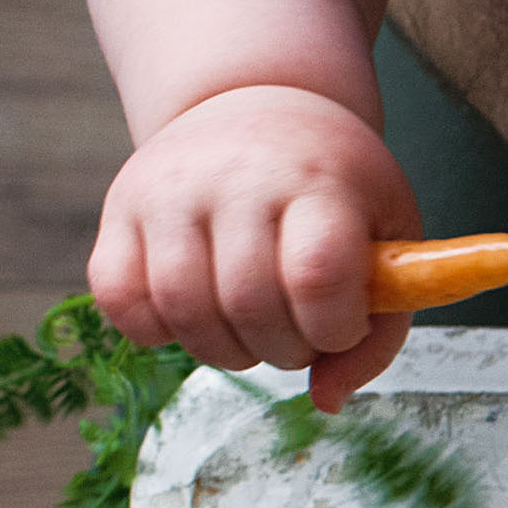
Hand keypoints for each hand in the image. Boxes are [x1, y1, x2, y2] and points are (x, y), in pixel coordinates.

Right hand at [88, 82, 418, 406]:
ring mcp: (167, 188)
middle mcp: (234, 177)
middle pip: (247, 304)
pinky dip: (157, 330)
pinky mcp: (119, 207)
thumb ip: (378, 333)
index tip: (341, 326)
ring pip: (182, 309)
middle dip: (284, 349)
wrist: (259, 106)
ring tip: (252, 330)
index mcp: (317, 182)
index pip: (315, 276)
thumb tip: (326, 401)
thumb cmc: (336, 193)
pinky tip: (197, 315)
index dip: (333, 329)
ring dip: (226, 350)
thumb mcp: (388, 242)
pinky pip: (119, 298)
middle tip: (298, 333)